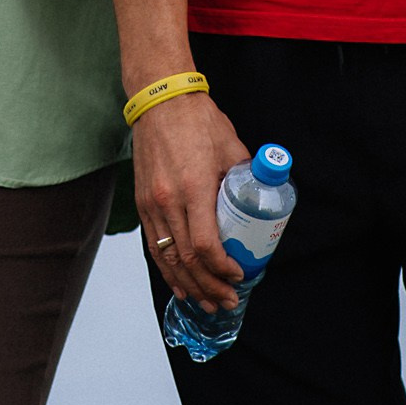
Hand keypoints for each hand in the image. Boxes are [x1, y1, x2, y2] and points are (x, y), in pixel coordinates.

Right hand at [133, 87, 250, 311]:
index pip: (205, 245)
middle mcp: (168, 201)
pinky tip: (179, 284)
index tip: (239, 275)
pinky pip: (153, 246)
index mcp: (194, 188)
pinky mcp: (143, 204)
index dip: (222, 268)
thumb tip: (262, 200)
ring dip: (188, 285)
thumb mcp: (232, 148)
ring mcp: (152, 204)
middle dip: (209, 286)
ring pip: (167, 258)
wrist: (160, 102)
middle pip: (186, 260)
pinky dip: (166, 270)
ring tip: (206, 302)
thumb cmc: (198, 121)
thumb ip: (245, 177)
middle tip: (227, 300)